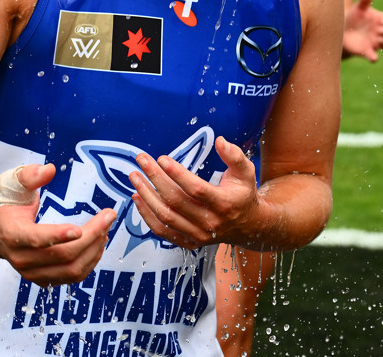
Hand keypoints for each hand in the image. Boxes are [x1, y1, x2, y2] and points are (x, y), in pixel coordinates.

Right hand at [0, 163, 115, 285]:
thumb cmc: (6, 203)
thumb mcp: (13, 183)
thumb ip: (30, 175)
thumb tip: (50, 170)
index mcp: (13, 234)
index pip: (37, 239)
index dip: (58, 236)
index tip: (79, 229)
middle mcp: (22, 258)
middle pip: (62, 256)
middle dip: (90, 237)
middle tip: (108, 217)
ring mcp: (33, 272)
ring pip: (70, 270)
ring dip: (93, 250)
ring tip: (105, 229)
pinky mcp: (43, 278)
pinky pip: (71, 277)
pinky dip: (88, 262)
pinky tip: (97, 244)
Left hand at [129, 137, 258, 249]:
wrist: (248, 226)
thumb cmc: (243, 194)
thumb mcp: (246, 172)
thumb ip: (234, 155)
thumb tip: (220, 141)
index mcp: (224, 204)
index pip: (196, 189)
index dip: (177, 174)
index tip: (162, 158)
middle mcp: (210, 223)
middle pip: (176, 201)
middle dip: (155, 179)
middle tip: (141, 160)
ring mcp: (198, 235)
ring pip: (166, 217)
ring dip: (146, 196)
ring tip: (135, 176)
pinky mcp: (189, 242)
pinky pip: (163, 231)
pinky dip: (147, 216)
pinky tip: (137, 198)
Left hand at [343, 0, 382, 61]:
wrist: (340, 29)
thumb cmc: (353, 17)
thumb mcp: (358, 8)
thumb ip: (364, 0)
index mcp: (380, 20)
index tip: (382, 21)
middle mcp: (379, 32)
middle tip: (379, 30)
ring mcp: (374, 42)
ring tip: (376, 39)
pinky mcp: (367, 51)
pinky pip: (374, 57)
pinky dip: (374, 58)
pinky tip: (373, 58)